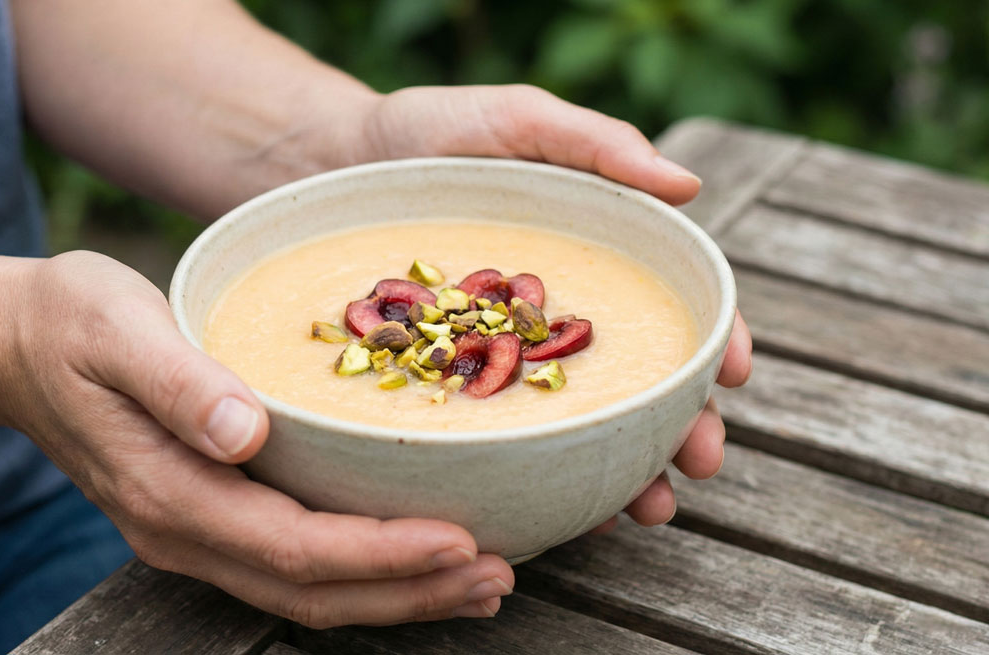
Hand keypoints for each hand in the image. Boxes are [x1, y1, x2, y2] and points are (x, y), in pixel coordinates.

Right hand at [4, 252, 513, 627]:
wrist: (11, 345)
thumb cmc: (67, 322)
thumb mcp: (115, 329)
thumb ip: (180, 382)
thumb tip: (245, 433)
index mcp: (168, 491)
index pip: (293, 547)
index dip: (381, 553)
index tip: (460, 539)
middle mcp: (183, 530)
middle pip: (312, 591)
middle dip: (410, 591)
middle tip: (498, 577)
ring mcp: (193, 532)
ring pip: (306, 592)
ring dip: (396, 594)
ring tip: (479, 583)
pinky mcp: (206, 515)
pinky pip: (292, 566)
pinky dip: (362, 572)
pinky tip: (412, 556)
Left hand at [352, 85, 754, 527]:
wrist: (334, 162)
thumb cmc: (434, 132)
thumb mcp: (517, 121)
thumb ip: (595, 145)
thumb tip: (687, 187)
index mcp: (594, 256)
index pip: (670, 302)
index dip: (711, 337)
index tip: (733, 373)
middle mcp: (558, 316)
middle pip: (639, 376)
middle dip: (684, 424)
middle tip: (698, 465)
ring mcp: (508, 357)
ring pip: (582, 421)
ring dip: (629, 468)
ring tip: (647, 508)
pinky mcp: (455, 384)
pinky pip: (504, 437)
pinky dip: (545, 473)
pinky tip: (568, 507)